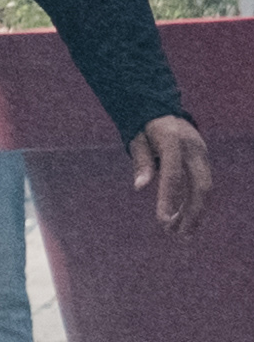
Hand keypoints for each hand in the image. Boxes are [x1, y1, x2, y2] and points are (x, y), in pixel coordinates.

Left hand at [132, 115, 212, 235]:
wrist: (162, 107)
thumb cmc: (144, 125)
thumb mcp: (137, 138)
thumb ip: (141, 161)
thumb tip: (140, 187)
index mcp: (173, 141)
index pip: (173, 174)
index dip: (169, 198)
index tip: (162, 220)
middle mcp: (193, 149)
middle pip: (200, 186)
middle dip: (191, 213)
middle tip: (178, 235)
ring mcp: (202, 155)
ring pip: (204, 189)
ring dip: (194, 212)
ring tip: (180, 233)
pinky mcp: (203, 160)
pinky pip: (201, 185)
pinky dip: (193, 202)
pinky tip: (184, 219)